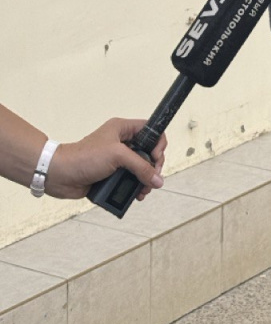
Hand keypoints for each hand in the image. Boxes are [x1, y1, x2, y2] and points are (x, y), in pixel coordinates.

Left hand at [45, 119, 165, 199]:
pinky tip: (136, 194)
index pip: (150, 130)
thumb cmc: (83, 157)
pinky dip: (135, 188)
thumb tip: (157, 179)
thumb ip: (140, 167)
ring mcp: (116, 159)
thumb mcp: (117, 156)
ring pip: (140, 168)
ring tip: (144, 190)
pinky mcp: (111, 174)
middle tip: (153, 177)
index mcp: (122, 129)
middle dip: (153, 167)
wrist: (60, 175)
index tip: (156, 158)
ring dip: (145, 180)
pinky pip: (129, 180)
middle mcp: (121, 142)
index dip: (157, 143)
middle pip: (148, 152)